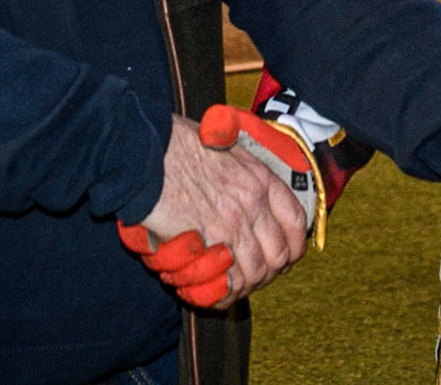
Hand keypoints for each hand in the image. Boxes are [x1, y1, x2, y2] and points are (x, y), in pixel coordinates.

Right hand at [119, 113, 308, 307]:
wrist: (144, 154)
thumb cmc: (175, 146)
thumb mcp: (223, 146)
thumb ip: (241, 171)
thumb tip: (246, 188)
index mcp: (260, 178)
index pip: (296, 221)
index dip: (293, 246)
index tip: (284, 256)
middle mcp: (253, 202)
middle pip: (279, 254)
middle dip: (268, 272)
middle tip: (251, 278)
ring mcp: (232, 224)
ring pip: (255, 272)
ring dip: (244, 286)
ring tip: (229, 288)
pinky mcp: (208, 243)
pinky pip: (229, 281)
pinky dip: (225, 293)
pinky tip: (214, 292)